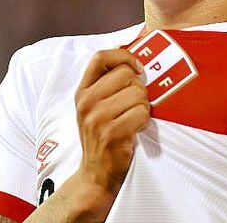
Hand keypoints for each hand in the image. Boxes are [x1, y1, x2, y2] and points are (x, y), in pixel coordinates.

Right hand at [73, 48, 150, 197]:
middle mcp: (86, 102)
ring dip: (143, 107)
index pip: (101, 57)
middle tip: (134, 105)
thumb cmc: (102, 136)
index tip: (137, 68)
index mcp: (82, 91)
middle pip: (127, 74)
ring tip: (132, 119)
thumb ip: (108, 82)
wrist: (95, 174)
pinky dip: (144, 121)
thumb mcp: (96, 106)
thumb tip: (132, 53)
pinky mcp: (110, 133)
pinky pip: (142, 113)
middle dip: (139, 88)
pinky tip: (134, 130)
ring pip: (138, 94)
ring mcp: (96, 118)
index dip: (124, 56)